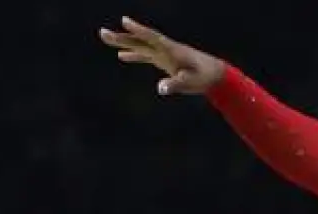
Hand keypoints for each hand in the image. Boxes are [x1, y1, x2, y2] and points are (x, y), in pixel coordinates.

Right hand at [98, 17, 225, 95]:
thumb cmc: (203, 77)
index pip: (152, 37)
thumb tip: (160, 88)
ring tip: (106, 38)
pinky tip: (121, 56)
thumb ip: (175, 84)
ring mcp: (164, 53)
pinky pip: (146, 56)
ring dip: (124, 43)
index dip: (138, 30)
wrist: (215, 75)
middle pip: (140, 40)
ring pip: (140, 46)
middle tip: (102, 33)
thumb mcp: (190, 82)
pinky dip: (134, 56)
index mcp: (171, 50)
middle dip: (122, 37)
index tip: (124, 21)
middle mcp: (165, 49)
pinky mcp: (165, 60)